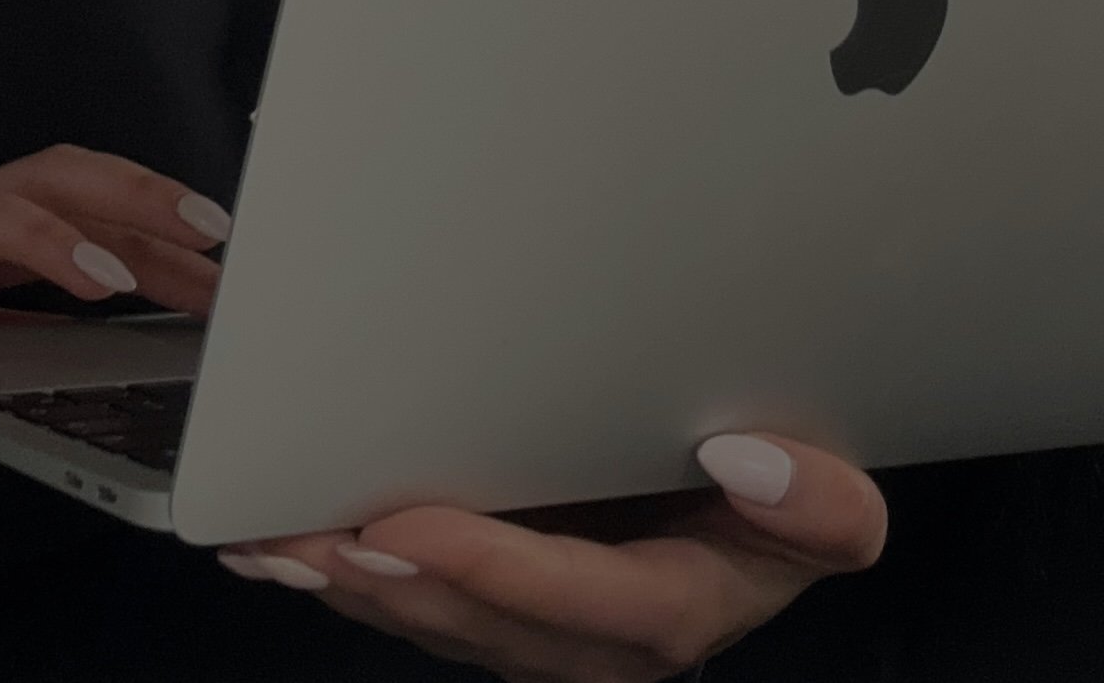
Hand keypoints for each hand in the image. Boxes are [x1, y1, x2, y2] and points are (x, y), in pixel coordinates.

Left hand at [218, 433, 886, 680]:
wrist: (748, 515)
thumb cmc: (775, 502)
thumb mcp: (830, 508)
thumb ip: (819, 506)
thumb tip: (746, 458)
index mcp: (675, 612)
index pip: (582, 605)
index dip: (493, 574)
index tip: (410, 525)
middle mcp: (594, 645)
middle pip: (483, 625)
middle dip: (393, 584)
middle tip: (311, 534)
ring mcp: (536, 636)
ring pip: (432, 623)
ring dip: (347, 586)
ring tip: (273, 539)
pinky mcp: (493, 612)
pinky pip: (412, 606)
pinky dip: (344, 579)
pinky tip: (279, 548)